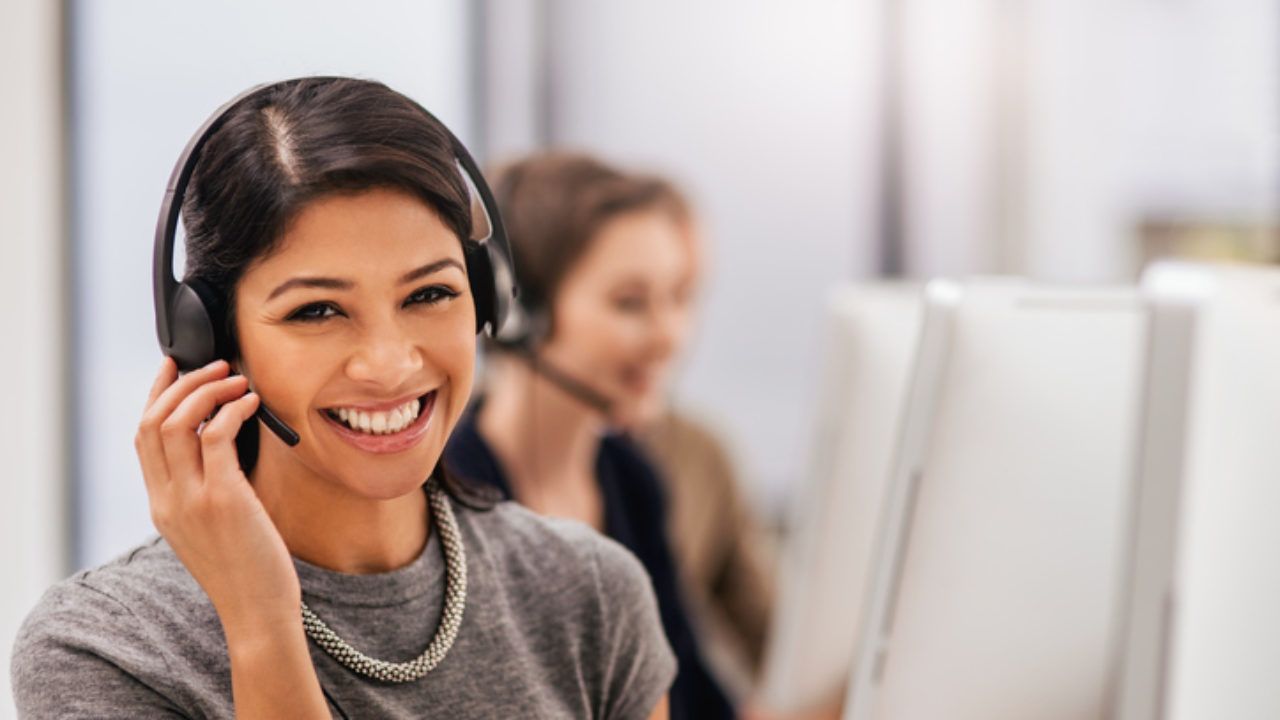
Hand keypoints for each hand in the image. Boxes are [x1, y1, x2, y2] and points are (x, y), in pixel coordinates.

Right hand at [135, 358, 299, 636]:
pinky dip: (232, 409)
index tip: (176, 368)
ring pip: (177, 423)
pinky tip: (251, 403)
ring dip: (207, 390)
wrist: (257, 611)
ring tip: (236, 379)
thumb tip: (224, 443)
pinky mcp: (223, 499)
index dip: (156, 395)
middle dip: (182, 384)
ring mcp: (191, 499)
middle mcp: (168, 499)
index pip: (142, 437)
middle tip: (214, 366)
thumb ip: (206, 489)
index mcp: (161, 505)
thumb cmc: (248, 569)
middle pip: (152, 422)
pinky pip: (216, 435)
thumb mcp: (213, 527)